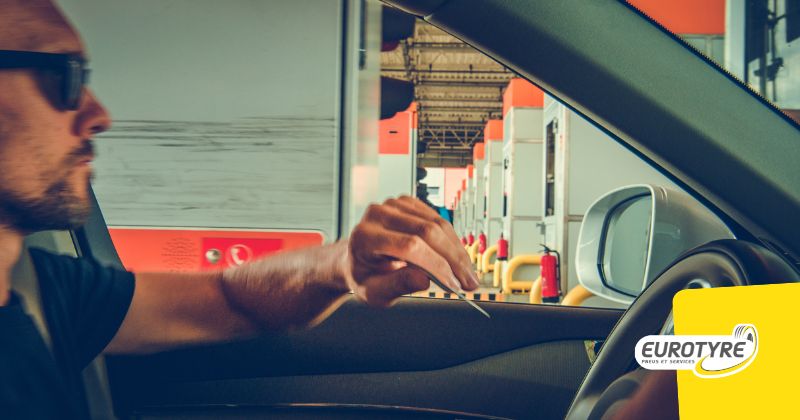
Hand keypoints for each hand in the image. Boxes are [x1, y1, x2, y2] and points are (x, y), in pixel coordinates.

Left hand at [345, 196, 479, 306]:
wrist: (358, 258)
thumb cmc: (365, 277)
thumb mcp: (375, 292)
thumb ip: (397, 286)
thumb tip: (425, 281)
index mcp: (365, 236)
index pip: (409, 246)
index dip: (436, 265)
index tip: (454, 286)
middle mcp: (378, 214)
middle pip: (427, 231)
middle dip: (453, 260)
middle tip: (470, 283)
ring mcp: (394, 205)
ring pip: (437, 224)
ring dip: (457, 251)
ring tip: (468, 275)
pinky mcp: (408, 204)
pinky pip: (438, 220)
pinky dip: (452, 241)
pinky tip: (459, 259)